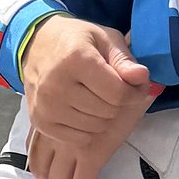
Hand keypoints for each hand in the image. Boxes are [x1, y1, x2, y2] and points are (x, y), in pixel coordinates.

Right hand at [20, 16, 157, 178]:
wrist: (36, 46)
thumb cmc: (76, 40)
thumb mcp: (105, 39)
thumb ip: (125, 60)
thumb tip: (142, 77)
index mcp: (75, 58)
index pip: (118, 92)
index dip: (135, 91)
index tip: (134, 84)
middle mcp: (56, 84)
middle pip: (108, 111)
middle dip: (117, 102)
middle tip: (110, 87)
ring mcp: (46, 106)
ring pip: (96, 127)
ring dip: (102, 115)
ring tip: (94, 96)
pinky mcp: (41, 122)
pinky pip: (79, 138)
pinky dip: (86, 128)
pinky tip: (81, 108)